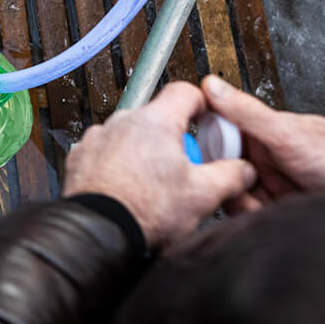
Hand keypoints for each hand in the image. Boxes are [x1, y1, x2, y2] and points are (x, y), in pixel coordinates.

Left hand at [63, 82, 255, 249]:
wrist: (98, 231)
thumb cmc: (143, 211)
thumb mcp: (202, 195)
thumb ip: (230, 176)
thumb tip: (243, 171)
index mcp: (155, 122)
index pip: (184, 92)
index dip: (202, 103)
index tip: (208, 118)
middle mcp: (122, 122)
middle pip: (158, 119)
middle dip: (174, 139)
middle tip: (186, 168)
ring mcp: (98, 138)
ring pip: (131, 136)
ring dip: (145, 153)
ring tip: (155, 185)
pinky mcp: (81, 156)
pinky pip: (108, 151)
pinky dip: (119, 164)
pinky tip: (129, 188)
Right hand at [202, 74, 324, 213]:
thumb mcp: (289, 134)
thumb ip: (248, 112)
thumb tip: (212, 85)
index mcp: (266, 132)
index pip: (222, 134)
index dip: (209, 147)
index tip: (204, 157)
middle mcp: (267, 158)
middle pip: (224, 169)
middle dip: (223, 182)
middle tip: (230, 187)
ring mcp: (273, 185)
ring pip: (235, 193)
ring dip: (236, 202)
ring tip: (251, 205)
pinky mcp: (279, 210)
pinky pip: (251, 214)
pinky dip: (249, 217)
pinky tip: (259, 217)